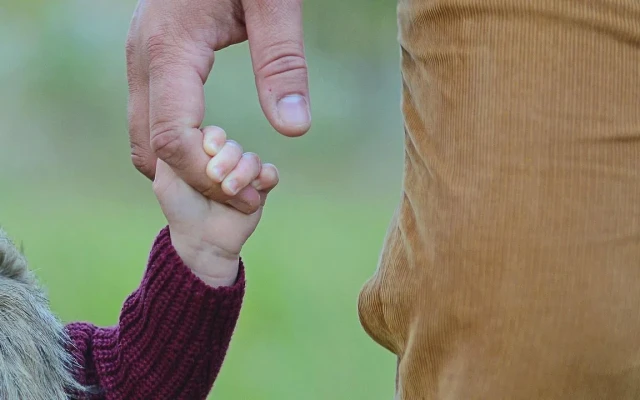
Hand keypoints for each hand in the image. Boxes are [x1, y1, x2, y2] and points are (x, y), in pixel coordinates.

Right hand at [127, 0, 309, 214]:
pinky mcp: (150, 61)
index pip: (172, 139)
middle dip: (193, 182)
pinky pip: (151, 120)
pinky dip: (177, 149)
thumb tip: (293, 128)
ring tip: (234, 175)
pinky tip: (216, 151)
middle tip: (244, 194)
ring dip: (183, 169)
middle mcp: (142, 58)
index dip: (207, 178)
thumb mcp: (273, 2)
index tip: (250, 194)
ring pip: (143, 138)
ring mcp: (140, 60)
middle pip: (149, 148)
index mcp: (169, 48)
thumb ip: (282, 62)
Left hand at [153, 126, 278, 286]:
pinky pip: (270, 173)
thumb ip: (171, 151)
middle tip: (215, 177)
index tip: (208, 150)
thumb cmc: (181, 210)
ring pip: (252, 159)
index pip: (214, 134)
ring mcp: (244, 175)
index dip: (213, 139)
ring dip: (242, 173)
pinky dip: (265, 177)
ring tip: (229, 190)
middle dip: (227, 159)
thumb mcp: (166, 179)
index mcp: (202, 155)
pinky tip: (255, 189)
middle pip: (233, 146)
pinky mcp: (260, 189)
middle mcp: (225, 162)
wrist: (202, 241)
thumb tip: (187, 128)